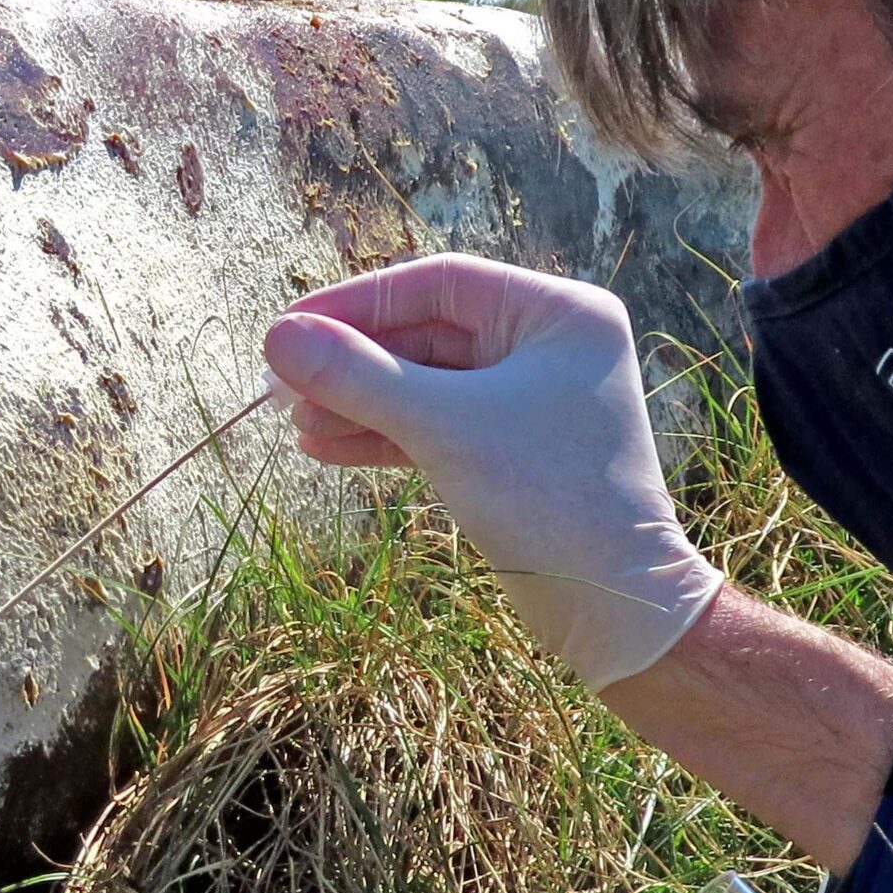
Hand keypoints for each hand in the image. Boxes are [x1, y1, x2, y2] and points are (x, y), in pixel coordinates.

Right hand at [261, 253, 721, 688]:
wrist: (614, 607)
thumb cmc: (548, 501)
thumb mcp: (445, 428)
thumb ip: (359, 378)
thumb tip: (277, 337)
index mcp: (559, 314)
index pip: (440, 285)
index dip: (357, 304)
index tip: (290, 326)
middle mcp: (550, 346)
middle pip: (428, 334)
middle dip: (354, 364)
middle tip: (280, 385)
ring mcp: (532, 400)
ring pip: (426, 384)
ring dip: (359, 403)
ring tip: (296, 425)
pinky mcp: (513, 451)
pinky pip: (437, 426)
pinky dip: (385, 436)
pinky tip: (326, 448)